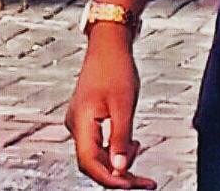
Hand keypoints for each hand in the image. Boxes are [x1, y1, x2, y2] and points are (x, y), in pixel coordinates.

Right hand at [64, 26, 156, 188]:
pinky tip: (131, 144)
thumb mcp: (124, 103)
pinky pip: (99, 142)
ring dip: (118, 160)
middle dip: (118, 173)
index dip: (110, 180)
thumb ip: (121, 137)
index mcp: (80, 122)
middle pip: (93, 163)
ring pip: (97, 154)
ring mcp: (80, 122)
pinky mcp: (88, 118)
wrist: (109, 43)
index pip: (90, 164)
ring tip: (138, 149)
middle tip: (144, 182)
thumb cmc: (116, 67)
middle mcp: (76, 125)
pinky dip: (115, 147)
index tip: (131, 186)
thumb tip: (120, 169)